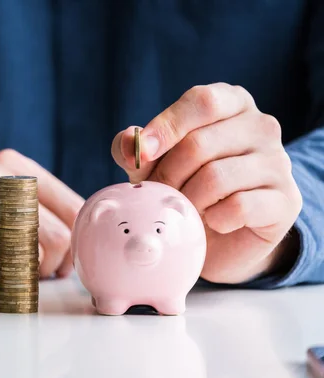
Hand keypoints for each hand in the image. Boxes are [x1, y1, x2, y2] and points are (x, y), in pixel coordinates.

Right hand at [0, 149, 83, 281]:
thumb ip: (33, 205)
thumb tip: (79, 242)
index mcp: (12, 164)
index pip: (74, 206)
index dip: (78, 242)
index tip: (67, 260)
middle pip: (59, 236)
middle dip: (57, 266)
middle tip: (42, 274)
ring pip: (31, 255)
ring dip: (29, 276)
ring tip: (12, 273)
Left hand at [111, 83, 302, 283]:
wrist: (219, 236)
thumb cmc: (185, 185)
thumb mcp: (153, 163)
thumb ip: (137, 149)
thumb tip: (130, 142)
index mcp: (231, 103)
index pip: (202, 101)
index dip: (167, 127)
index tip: (142, 154)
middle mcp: (261, 125)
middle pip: (200, 144)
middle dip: (167, 176)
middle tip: (159, 196)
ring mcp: (278, 161)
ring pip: (216, 177)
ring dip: (187, 201)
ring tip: (184, 209)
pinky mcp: (286, 199)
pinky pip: (238, 207)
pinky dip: (214, 219)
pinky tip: (212, 221)